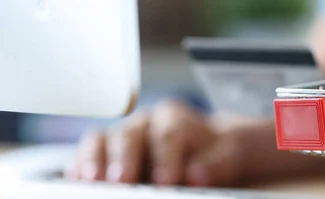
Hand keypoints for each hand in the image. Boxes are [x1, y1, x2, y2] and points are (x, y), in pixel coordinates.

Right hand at [65, 99, 242, 185]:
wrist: (209, 155)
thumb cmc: (218, 153)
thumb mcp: (231, 153)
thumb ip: (217, 162)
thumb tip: (197, 174)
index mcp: (175, 119)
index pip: (168, 134)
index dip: (166, 158)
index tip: (166, 181)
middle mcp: (144, 124)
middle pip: (129, 135)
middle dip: (125, 160)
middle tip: (123, 181)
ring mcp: (121, 138)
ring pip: (101, 141)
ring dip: (95, 161)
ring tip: (93, 181)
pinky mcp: (104, 154)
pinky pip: (85, 155)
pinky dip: (80, 166)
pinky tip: (78, 180)